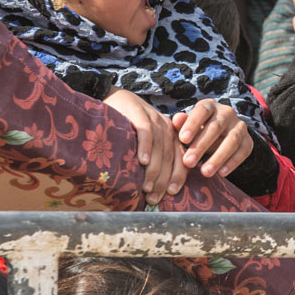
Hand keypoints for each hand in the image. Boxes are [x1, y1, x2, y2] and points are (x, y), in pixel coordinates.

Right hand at [103, 88, 186, 204]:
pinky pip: (146, 131)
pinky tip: (142, 161)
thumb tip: (152, 190)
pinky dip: (145, 147)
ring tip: (147, 188)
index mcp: (171, 134)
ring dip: (154, 169)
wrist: (114, 96)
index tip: (172, 193)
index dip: (178, 176)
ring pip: (159, 147)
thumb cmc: (128, 125)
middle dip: (163, 179)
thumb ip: (153, 157)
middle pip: (170, 155)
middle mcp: (166, 126)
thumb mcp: (145, 140)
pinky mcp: (138, 112)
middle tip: (154, 198)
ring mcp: (153, 117)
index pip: (180, 157)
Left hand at [171, 99, 254, 178]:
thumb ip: (182, 124)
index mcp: (210, 106)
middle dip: (201, 146)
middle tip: (188, 162)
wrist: (220, 136)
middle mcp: (227, 112)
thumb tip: (177, 119)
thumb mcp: (188, 126)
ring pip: (232, 140)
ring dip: (218, 157)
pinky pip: (243, 151)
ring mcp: (240, 126)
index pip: (202, 110)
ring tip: (205, 173)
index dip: (193, 124)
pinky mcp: (248, 140)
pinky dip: (233, 163)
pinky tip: (221, 173)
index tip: (183, 140)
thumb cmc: (198, 130)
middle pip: (216, 127)